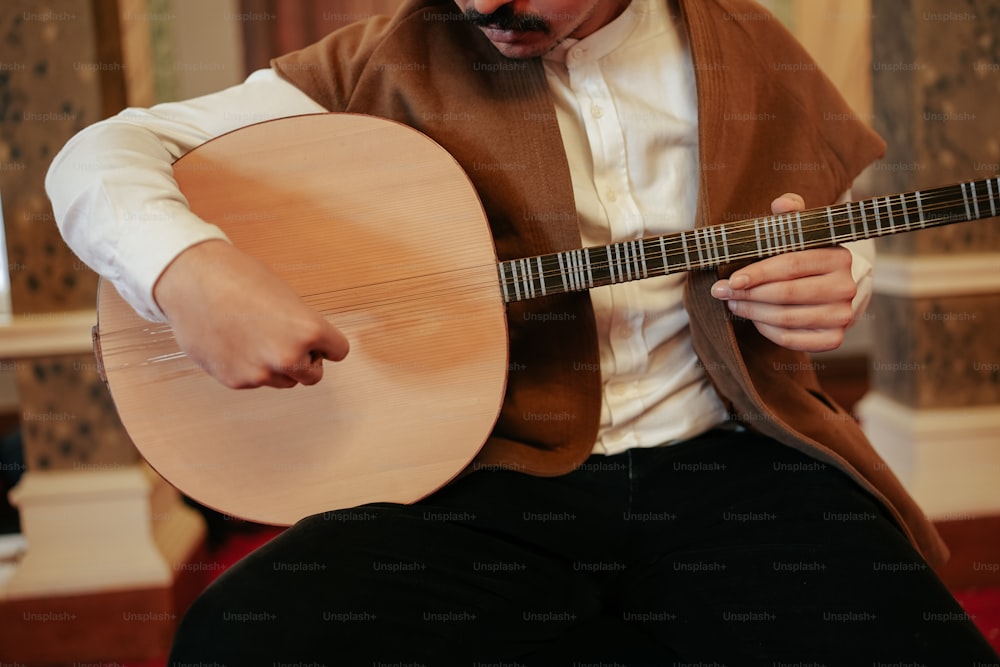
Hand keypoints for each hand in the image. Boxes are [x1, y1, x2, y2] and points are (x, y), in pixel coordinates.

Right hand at [153, 240, 349, 388]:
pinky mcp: (236, 381)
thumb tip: (310, 350)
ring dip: (277, 367)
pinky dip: (250, 367)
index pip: (338, 352)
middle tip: (283, 338)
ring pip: (284, 381)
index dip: (326, 343)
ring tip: (255, 337)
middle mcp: (288, 356)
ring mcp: (260, 373)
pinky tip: (235, 342)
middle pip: (313, 375)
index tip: (315, 337)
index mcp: (308, 330)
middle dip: (304, 360)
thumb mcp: (286, 297)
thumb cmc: (238, 278)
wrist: (191, 280)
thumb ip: (302, 327)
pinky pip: (256, 382)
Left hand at [710, 193, 856, 352]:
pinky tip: (755, 319)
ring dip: (753, 312)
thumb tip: (781, 203)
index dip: (759, 273)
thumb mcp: (801, 233)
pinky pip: (792, 339)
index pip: (792, 265)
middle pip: (787, 294)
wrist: (829, 289)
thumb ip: (791, 215)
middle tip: (723, 292)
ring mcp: (842, 315)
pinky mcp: (834, 339)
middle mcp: (846, 287)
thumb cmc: (805, 258)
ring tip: (734, 302)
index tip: (732, 279)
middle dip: (749, 294)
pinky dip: (767, 331)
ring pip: (787, 318)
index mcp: (838, 256)